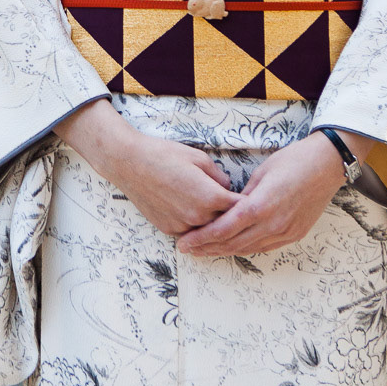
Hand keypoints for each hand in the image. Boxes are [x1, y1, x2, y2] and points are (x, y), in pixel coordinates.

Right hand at [54, 100, 238, 235]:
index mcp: (210, 197)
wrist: (129, 163)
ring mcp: (182, 226)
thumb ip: (219, 176)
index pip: (241, 208)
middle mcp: (198, 216)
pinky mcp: (169, 229)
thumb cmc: (164, 155)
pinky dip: (195, 224)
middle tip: (243, 211)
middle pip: (226, 222)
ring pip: (208, 229)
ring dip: (214, 222)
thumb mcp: (198, 157)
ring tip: (216, 212)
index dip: (250, 204)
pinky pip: (190, 230)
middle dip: (233, 215)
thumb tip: (228, 187)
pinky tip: (193, 212)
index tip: (257, 202)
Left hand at [175, 132, 349, 256]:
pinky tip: (232, 246)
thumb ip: (243, 196)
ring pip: (248, 248)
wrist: (327, 165)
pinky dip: (245, 248)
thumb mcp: (261, 173)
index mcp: (261, 206)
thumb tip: (228, 209)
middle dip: (207, 248)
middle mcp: (273, 224)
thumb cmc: (293, 161)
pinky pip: (264, 247)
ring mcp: (285, 232)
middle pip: (233, 243)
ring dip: (224, 251)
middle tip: (187, 249)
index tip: (184, 242)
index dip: (202, 238)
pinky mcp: (294, 234)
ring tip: (204, 250)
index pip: (224, 229)